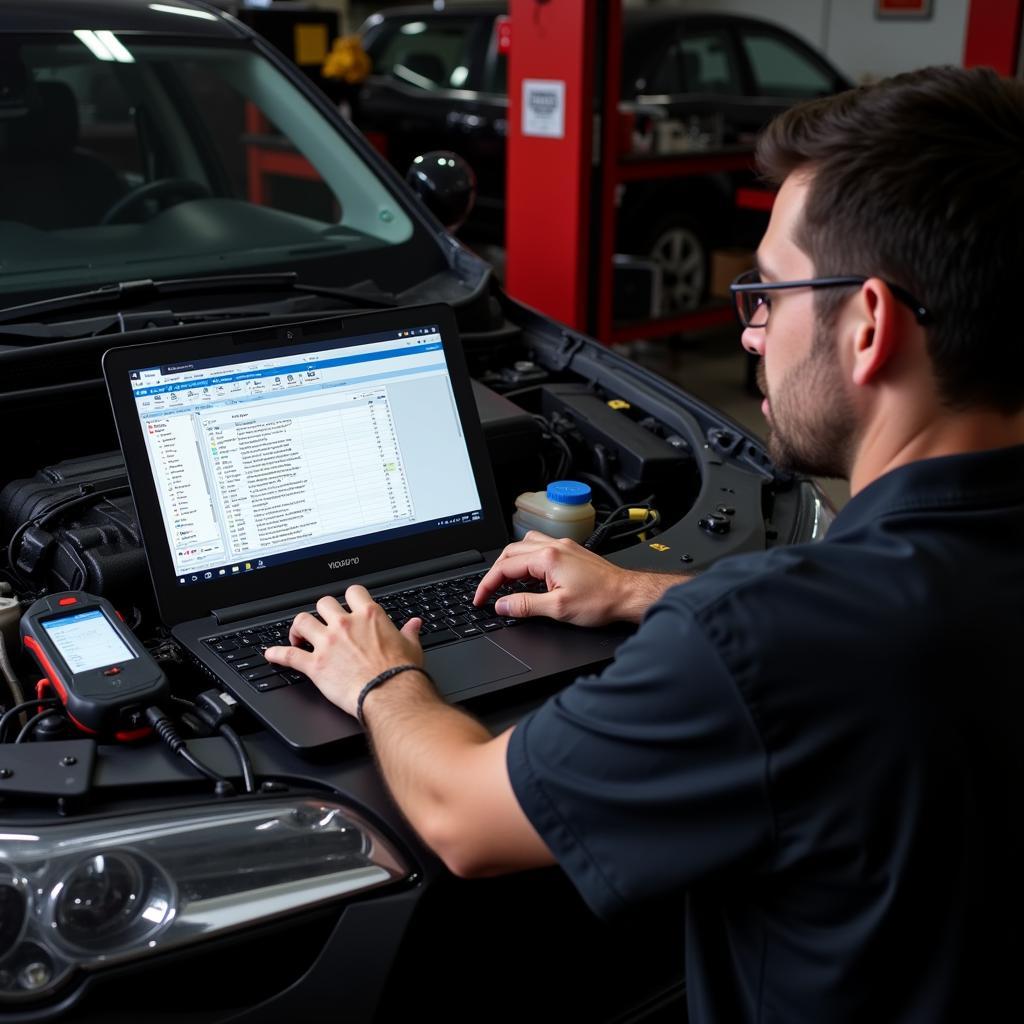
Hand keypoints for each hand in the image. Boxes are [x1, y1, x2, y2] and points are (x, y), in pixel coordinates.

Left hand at [264, 586, 423, 717]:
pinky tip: (271, 654)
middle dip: (322, 612)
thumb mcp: (411, 647)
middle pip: (323, 603)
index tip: (347, 606)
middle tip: (324, 624)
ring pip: (301, 621)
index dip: (348, 598)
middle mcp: (345, 625)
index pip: (352, 592)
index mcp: (369, 616)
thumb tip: (414, 624)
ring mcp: (327, 643)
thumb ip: (409, 632)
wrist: (391, 695)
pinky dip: (277, 654)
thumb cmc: (401, 674)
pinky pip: (289, 655)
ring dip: (298, 628)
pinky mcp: (315, 665)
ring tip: (299, 635)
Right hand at [474, 531, 664, 626]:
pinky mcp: (571, 551)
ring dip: (509, 561)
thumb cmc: (601, 600)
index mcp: (547, 558)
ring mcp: (563, 547)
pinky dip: (526, 558)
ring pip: (524, 545)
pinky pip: (539, 547)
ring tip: (503, 580)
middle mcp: (554, 546)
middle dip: (495, 572)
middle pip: (511, 552)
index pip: (505, 567)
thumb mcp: (558, 609)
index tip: (480, 599)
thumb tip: (502, 605)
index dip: (487, 584)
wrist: (627, 595)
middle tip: (488, 591)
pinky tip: (528, 572)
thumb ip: (525, 605)